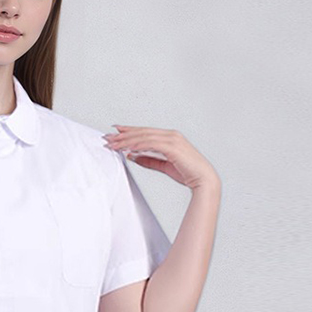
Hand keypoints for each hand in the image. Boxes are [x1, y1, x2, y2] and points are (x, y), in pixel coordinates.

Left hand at [103, 125, 219, 190]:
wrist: (204, 180)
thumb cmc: (187, 173)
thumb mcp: (163, 165)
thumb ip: (148, 159)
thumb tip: (132, 156)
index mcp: (169, 137)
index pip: (145, 132)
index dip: (129, 131)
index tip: (115, 132)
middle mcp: (171, 135)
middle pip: (142, 132)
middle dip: (123, 135)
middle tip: (108, 137)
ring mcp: (172, 139)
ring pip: (143, 137)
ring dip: (126, 140)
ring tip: (113, 144)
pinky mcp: (172, 147)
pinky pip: (150, 144)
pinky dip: (137, 145)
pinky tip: (127, 149)